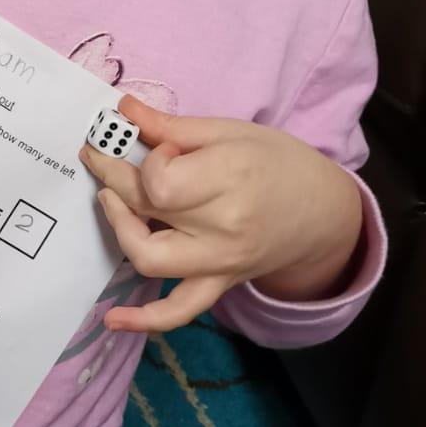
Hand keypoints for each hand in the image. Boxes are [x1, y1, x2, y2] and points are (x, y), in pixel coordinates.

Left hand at [80, 96, 362, 334]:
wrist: (324, 212)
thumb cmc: (278, 162)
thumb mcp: (230, 131)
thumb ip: (171, 125)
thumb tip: (122, 107)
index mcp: (230, 178)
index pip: (160, 180)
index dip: (148, 159)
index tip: (162, 147)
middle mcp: (223, 226)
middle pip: (147, 210)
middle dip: (114, 179)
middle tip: (102, 158)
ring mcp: (220, 262)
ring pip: (149, 259)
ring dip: (120, 231)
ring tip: (111, 203)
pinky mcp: (218, 285)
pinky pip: (178, 312)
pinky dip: (144, 319)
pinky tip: (111, 319)